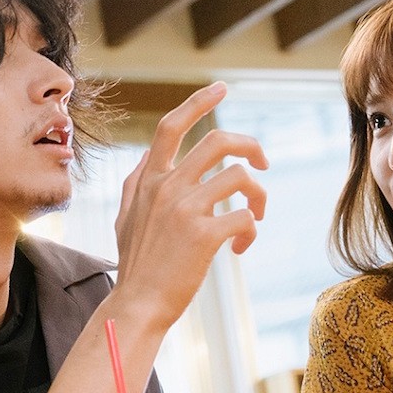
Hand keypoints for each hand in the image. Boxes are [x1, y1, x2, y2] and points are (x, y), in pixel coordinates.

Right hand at [113, 82, 267, 326]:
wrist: (137, 305)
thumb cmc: (136, 266)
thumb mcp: (127, 217)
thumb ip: (137, 183)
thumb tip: (148, 156)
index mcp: (149, 180)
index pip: (172, 127)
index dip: (199, 102)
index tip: (222, 87)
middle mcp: (166, 187)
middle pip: (219, 142)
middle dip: (251, 146)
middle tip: (265, 164)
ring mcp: (185, 209)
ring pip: (240, 177)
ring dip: (258, 196)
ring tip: (256, 218)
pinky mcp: (204, 235)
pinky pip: (245, 216)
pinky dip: (251, 229)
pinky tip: (240, 248)